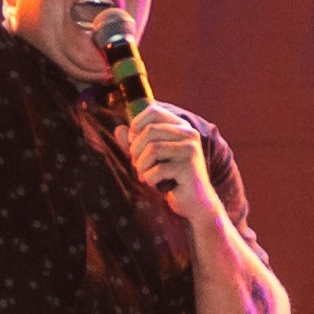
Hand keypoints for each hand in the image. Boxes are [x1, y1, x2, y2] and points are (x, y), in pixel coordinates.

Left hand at [125, 97, 215, 212]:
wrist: (194, 203)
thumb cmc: (170, 178)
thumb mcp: (149, 158)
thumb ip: (134, 144)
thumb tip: (119, 130)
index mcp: (181, 126)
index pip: (154, 111)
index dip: (136, 125)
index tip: (132, 142)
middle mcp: (189, 133)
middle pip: (150, 130)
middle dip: (136, 150)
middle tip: (138, 165)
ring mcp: (191, 149)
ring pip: (153, 149)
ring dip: (141, 166)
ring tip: (144, 176)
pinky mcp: (189, 167)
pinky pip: (158, 169)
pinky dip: (150, 179)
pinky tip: (155, 184)